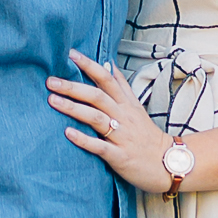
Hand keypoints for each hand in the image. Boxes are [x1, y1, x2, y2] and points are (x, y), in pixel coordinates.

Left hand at [46, 51, 170, 190]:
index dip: (89, 65)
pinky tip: (68, 133)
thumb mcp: (137, 107)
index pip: (107, 79)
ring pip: (96, 118)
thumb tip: (109, 65)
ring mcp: (122, 136)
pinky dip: (84, 139)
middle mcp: (123, 117)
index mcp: (126, 104)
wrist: (167, 163)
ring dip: (73, 108)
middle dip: (73, 87)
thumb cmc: (147, 135)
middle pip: (97, 96)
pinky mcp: (119, 156)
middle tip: (50, 80)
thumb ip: (122, 86)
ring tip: (53, 101)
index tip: (71, 54)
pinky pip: (100, 146)